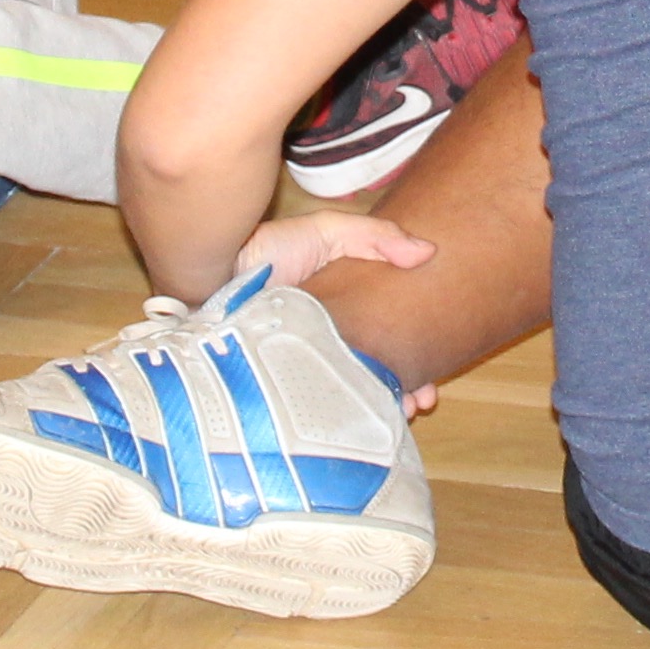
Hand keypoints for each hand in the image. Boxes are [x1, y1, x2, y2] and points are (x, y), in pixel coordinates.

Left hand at [231, 206, 444, 407]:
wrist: (214, 274)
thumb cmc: (268, 249)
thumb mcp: (326, 232)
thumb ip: (374, 237)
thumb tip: (428, 252)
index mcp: (344, 308)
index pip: (389, 336)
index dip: (417, 354)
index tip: (435, 374)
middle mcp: (330, 339)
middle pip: (377, 369)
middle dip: (405, 387)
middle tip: (422, 401)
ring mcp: (309, 363)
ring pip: (354, 390)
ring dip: (381, 403)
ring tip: (401, 412)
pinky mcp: (288, 381)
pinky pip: (323, 402)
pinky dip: (346, 411)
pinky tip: (363, 417)